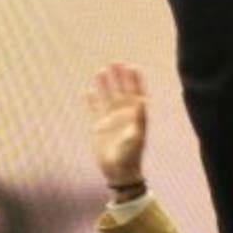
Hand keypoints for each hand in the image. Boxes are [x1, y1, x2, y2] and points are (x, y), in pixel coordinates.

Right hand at [85, 62, 147, 188]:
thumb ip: (140, 118)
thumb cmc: (131, 155)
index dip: (136, 80)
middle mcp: (125, 115)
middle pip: (122, 91)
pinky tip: (88, 90)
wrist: (118, 170)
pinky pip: (95, 109)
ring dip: (105, 84)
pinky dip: (92, 100)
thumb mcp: (137, 135)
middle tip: (116, 62)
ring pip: (108, 97)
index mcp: (136, 116)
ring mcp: (112, 119)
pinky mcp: (99, 126)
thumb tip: (143, 100)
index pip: (137, 93)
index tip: (133, 66)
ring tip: (102, 71)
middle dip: (120, 77)